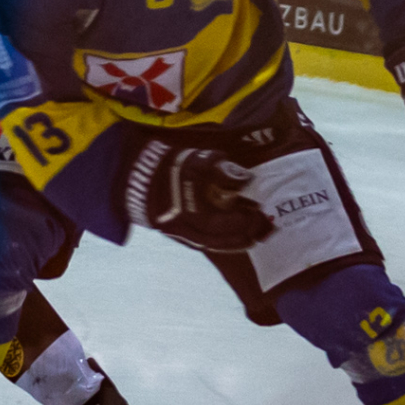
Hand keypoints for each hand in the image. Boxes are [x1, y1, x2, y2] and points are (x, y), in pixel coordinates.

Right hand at [124, 139, 272, 250]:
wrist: (139, 178)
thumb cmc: (171, 166)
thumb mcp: (196, 160)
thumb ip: (221, 168)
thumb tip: (246, 178)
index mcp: (188, 206)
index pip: (221, 220)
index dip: (241, 218)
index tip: (259, 210)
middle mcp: (183, 225)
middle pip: (219, 237)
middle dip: (244, 234)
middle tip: (264, 229)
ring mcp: (179, 232)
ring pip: (212, 244)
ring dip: (235, 243)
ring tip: (254, 238)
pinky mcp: (177, 235)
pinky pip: (203, 244)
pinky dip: (221, 243)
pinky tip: (235, 240)